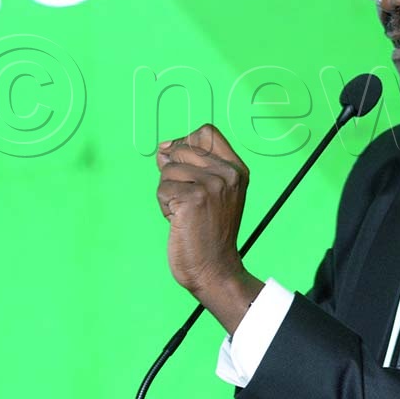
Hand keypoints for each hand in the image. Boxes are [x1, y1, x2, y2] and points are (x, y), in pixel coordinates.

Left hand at [156, 124, 262, 332]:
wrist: (213, 267)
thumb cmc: (208, 230)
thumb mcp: (212, 192)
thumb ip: (192, 165)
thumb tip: (163, 148)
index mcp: (237, 169)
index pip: (206, 131)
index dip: (185, 143)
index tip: (183, 166)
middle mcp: (229, 173)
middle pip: (181, 148)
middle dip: (173, 172)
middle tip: (188, 199)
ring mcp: (212, 185)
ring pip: (168, 169)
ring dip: (167, 192)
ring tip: (185, 212)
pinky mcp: (193, 199)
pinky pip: (162, 189)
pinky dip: (164, 206)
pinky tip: (180, 220)